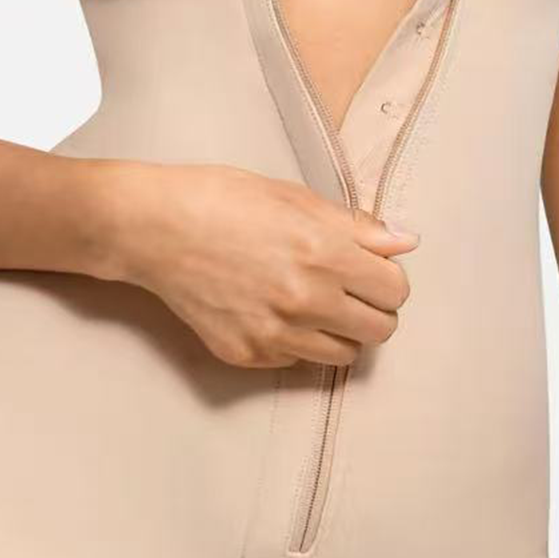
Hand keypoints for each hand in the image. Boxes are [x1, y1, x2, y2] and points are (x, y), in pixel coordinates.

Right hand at [92, 160, 417, 367]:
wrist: (153, 228)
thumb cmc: (221, 199)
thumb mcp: (294, 197)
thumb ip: (357, 227)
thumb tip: (406, 243)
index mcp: (325, 254)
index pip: (396, 291)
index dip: (388, 280)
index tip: (372, 273)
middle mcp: (306, 300)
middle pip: (380, 331)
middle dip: (372, 311)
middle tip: (350, 294)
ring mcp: (275, 334)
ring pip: (342, 355)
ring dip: (338, 332)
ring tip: (312, 305)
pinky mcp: (246, 354)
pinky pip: (294, 361)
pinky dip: (293, 342)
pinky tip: (270, 311)